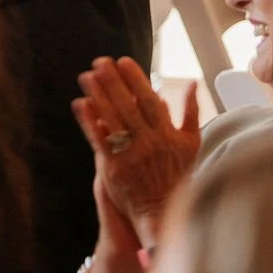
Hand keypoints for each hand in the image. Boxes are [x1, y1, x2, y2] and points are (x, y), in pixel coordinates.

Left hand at [73, 57, 200, 247]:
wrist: (163, 211)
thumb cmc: (178, 175)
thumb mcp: (191, 143)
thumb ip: (190, 111)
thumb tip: (191, 82)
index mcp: (167, 134)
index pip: (149, 100)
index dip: (135, 79)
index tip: (122, 61)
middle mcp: (149, 142)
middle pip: (127, 105)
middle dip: (112, 82)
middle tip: (99, 62)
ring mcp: (130, 155)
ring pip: (111, 119)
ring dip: (97, 96)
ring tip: (86, 76)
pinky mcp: (113, 168)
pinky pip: (99, 140)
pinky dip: (89, 121)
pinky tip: (80, 104)